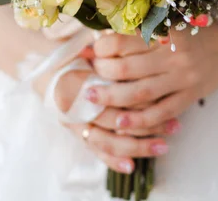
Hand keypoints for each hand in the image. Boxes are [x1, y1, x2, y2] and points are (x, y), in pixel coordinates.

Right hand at [47, 48, 179, 173]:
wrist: (43, 71)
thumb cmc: (70, 58)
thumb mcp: (84, 51)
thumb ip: (104, 53)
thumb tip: (127, 50)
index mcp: (79, 85)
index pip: (117, 97)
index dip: (140, 100)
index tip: (165, 101)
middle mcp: (76, 108)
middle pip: (117, 122)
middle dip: (148, 125)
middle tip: (174, 127)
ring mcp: (75, 125)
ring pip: (109, 142)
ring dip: (138, 146)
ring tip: (163, 146)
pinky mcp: (77, 135)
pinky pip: (97, 152)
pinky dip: (112, 161)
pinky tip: (131, 167)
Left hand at [86, 24, 217, 130]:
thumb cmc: (188, 34)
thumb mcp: (164, 25)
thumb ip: (133, 34)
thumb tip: (92, 43)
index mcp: (163, 32)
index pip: (122, 41)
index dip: (101, 48)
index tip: (92, 52)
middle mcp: (172, 55)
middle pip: (127, 68)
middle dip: (102, 74)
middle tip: (88, 76)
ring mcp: (182, 78)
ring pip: (140, 93)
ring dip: (112, 98)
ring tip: (92, 99)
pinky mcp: (189, 96)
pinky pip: (161, 112)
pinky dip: (140, 120)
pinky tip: (121, 124)